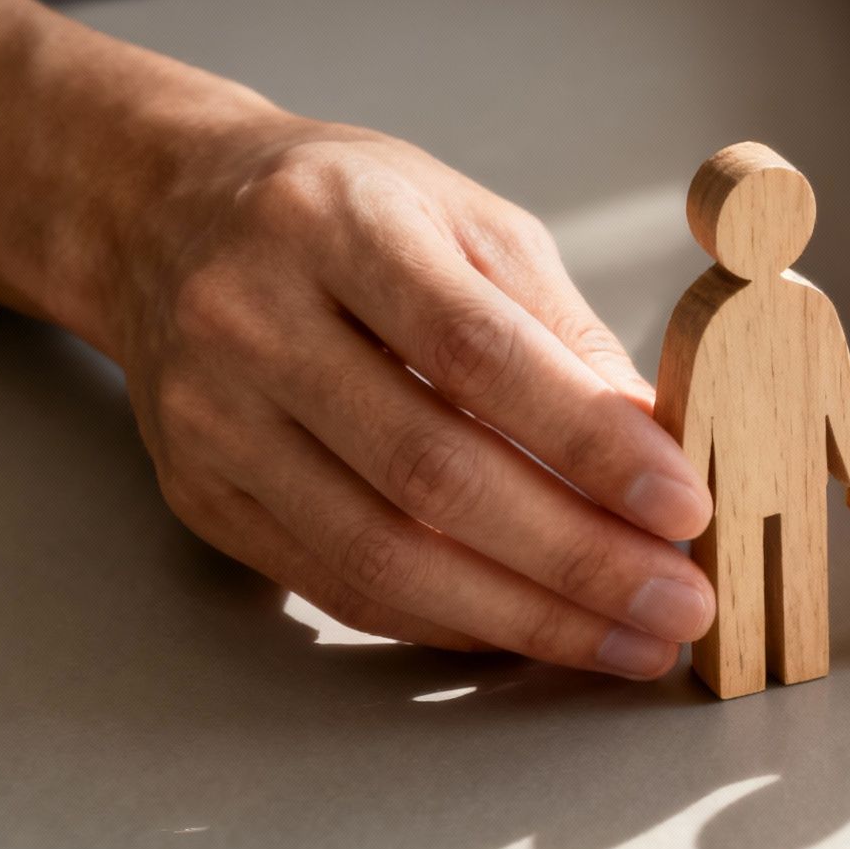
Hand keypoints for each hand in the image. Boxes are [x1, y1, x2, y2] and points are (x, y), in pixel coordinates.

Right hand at [114, 110, 714, 677]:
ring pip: (381, 552)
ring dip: (525, 615)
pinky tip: (532, 630)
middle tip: (678, 604)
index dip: (589, 441)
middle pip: (430, 471)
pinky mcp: (201, 494)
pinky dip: (449, 620)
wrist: (165, 215)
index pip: (478, 353)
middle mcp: (254, 320)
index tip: (683, 504)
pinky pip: (340, 583)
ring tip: (627, 640)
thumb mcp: (467, 219)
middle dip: (575, 556)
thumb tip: (658, 447)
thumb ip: (560, 328)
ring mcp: (213, 418)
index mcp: (338, 226)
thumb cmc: (344, 209)